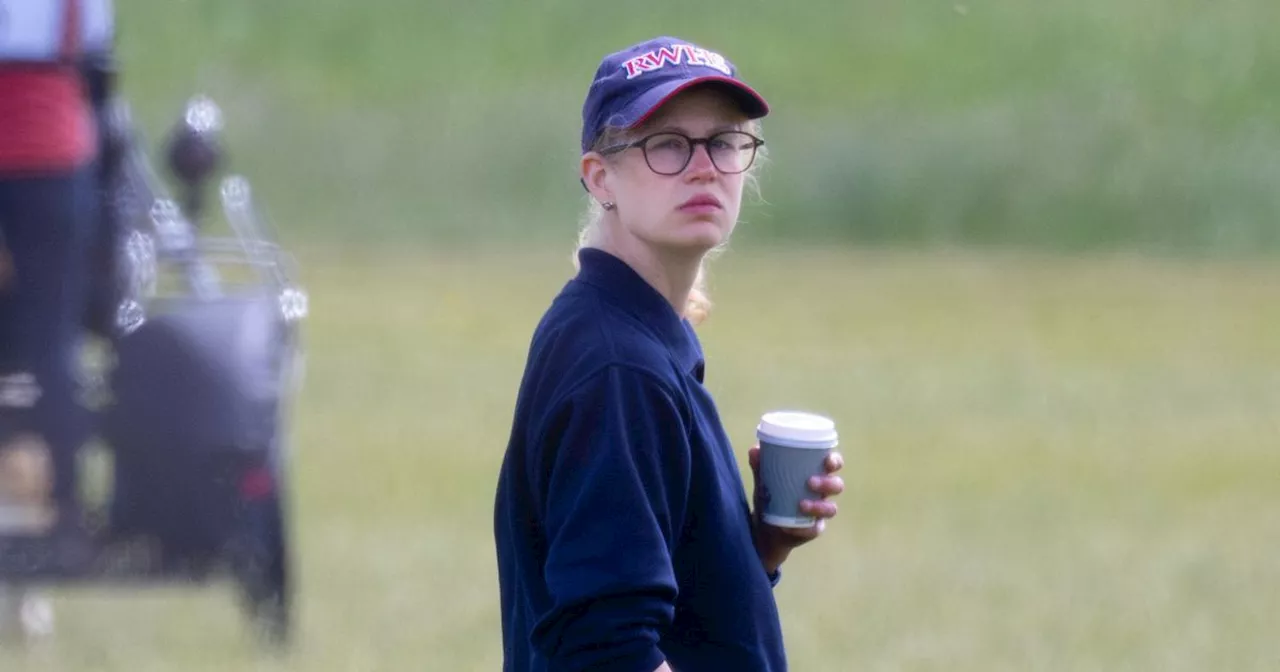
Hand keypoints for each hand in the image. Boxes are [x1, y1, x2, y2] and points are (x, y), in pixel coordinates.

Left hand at [748, 444, 844, 573]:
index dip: (834, 461)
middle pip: (837, 485)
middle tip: (810, 482)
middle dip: (827, 483)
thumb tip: (755, 450)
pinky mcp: (813, 529)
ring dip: (818, 506)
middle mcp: (822, 493)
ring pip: (831, 509)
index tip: (827, 460)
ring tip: (800, 504)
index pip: (833, 464)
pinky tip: (790, 528)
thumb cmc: (770, 496)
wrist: (763, 527)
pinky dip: (804, 529)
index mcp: (815, 474)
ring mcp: (820, 512)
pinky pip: (815, 529)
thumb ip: (760, 465)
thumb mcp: (763, 480)